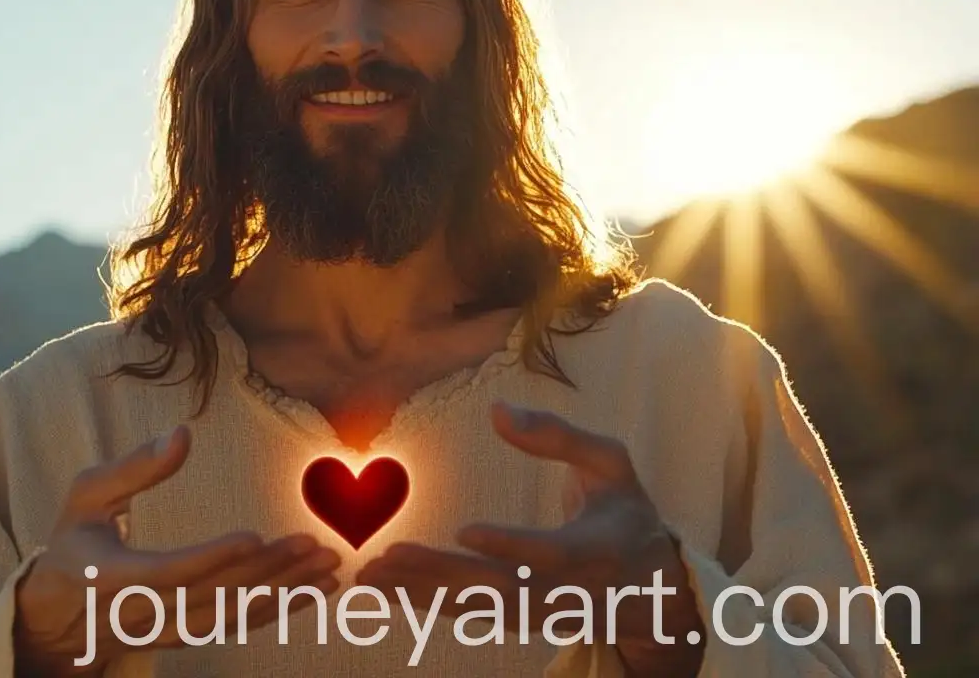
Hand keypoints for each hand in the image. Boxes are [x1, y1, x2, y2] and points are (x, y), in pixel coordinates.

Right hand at [12, 429, 338, 675]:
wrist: (56, 611)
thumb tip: (183, 434)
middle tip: (316, 544)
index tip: (255, 536)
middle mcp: (142, 612)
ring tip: (326, 569)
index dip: (212, 557)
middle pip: (214, 595)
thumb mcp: (86, 495)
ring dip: (284, 595)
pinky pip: (237, 628)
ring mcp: (166, 631)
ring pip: (233, 617)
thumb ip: (133, 467)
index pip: (167, 571)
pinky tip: (310, 593)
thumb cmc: (73, 539)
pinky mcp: (185, 638)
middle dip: (269, 572)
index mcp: (111, 574)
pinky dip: (278, 612)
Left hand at [355, 405, 703, 677]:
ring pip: (479, 607)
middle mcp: (569, 590)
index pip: (552, 554)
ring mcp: (545, 612)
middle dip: (442, 574)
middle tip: (387, 556)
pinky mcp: (524, 618)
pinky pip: (472, 614)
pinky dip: (427, 606)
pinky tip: (386, 592)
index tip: (465, 532)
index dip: (512, 545)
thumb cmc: (627, 511)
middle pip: (502, 587)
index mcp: (598, 548)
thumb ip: (561, 436)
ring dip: (421, 594)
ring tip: (370, 577)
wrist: (658, 590)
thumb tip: (498, 410)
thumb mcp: (612, 464)